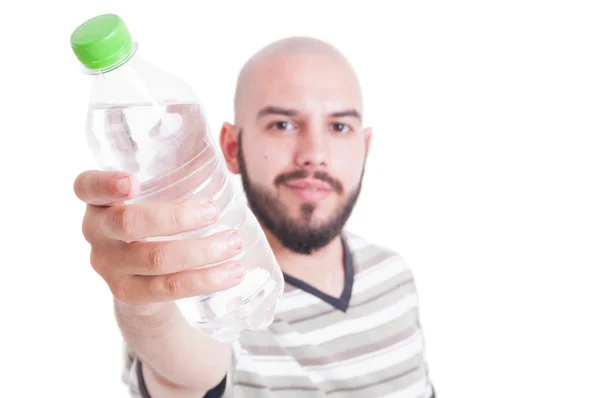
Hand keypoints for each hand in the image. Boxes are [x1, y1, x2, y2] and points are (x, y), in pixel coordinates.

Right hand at [73, 170, 244, 313]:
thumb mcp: (156, 198)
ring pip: (156, 259)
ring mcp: (110, 267)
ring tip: (235, 242)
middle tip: (214, 210)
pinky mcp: (129, 294)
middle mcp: (97, 233)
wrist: (142, 280)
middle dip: (176, 217)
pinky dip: (205, 280)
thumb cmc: (156, 224)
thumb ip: (177, 175)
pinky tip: (232, 272)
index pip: (87, 187)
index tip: (133, 182)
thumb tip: (225, 148)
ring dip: (203, 251)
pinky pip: (168, 288)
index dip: (105, 183)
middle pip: (129, 223)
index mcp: (100, 202)